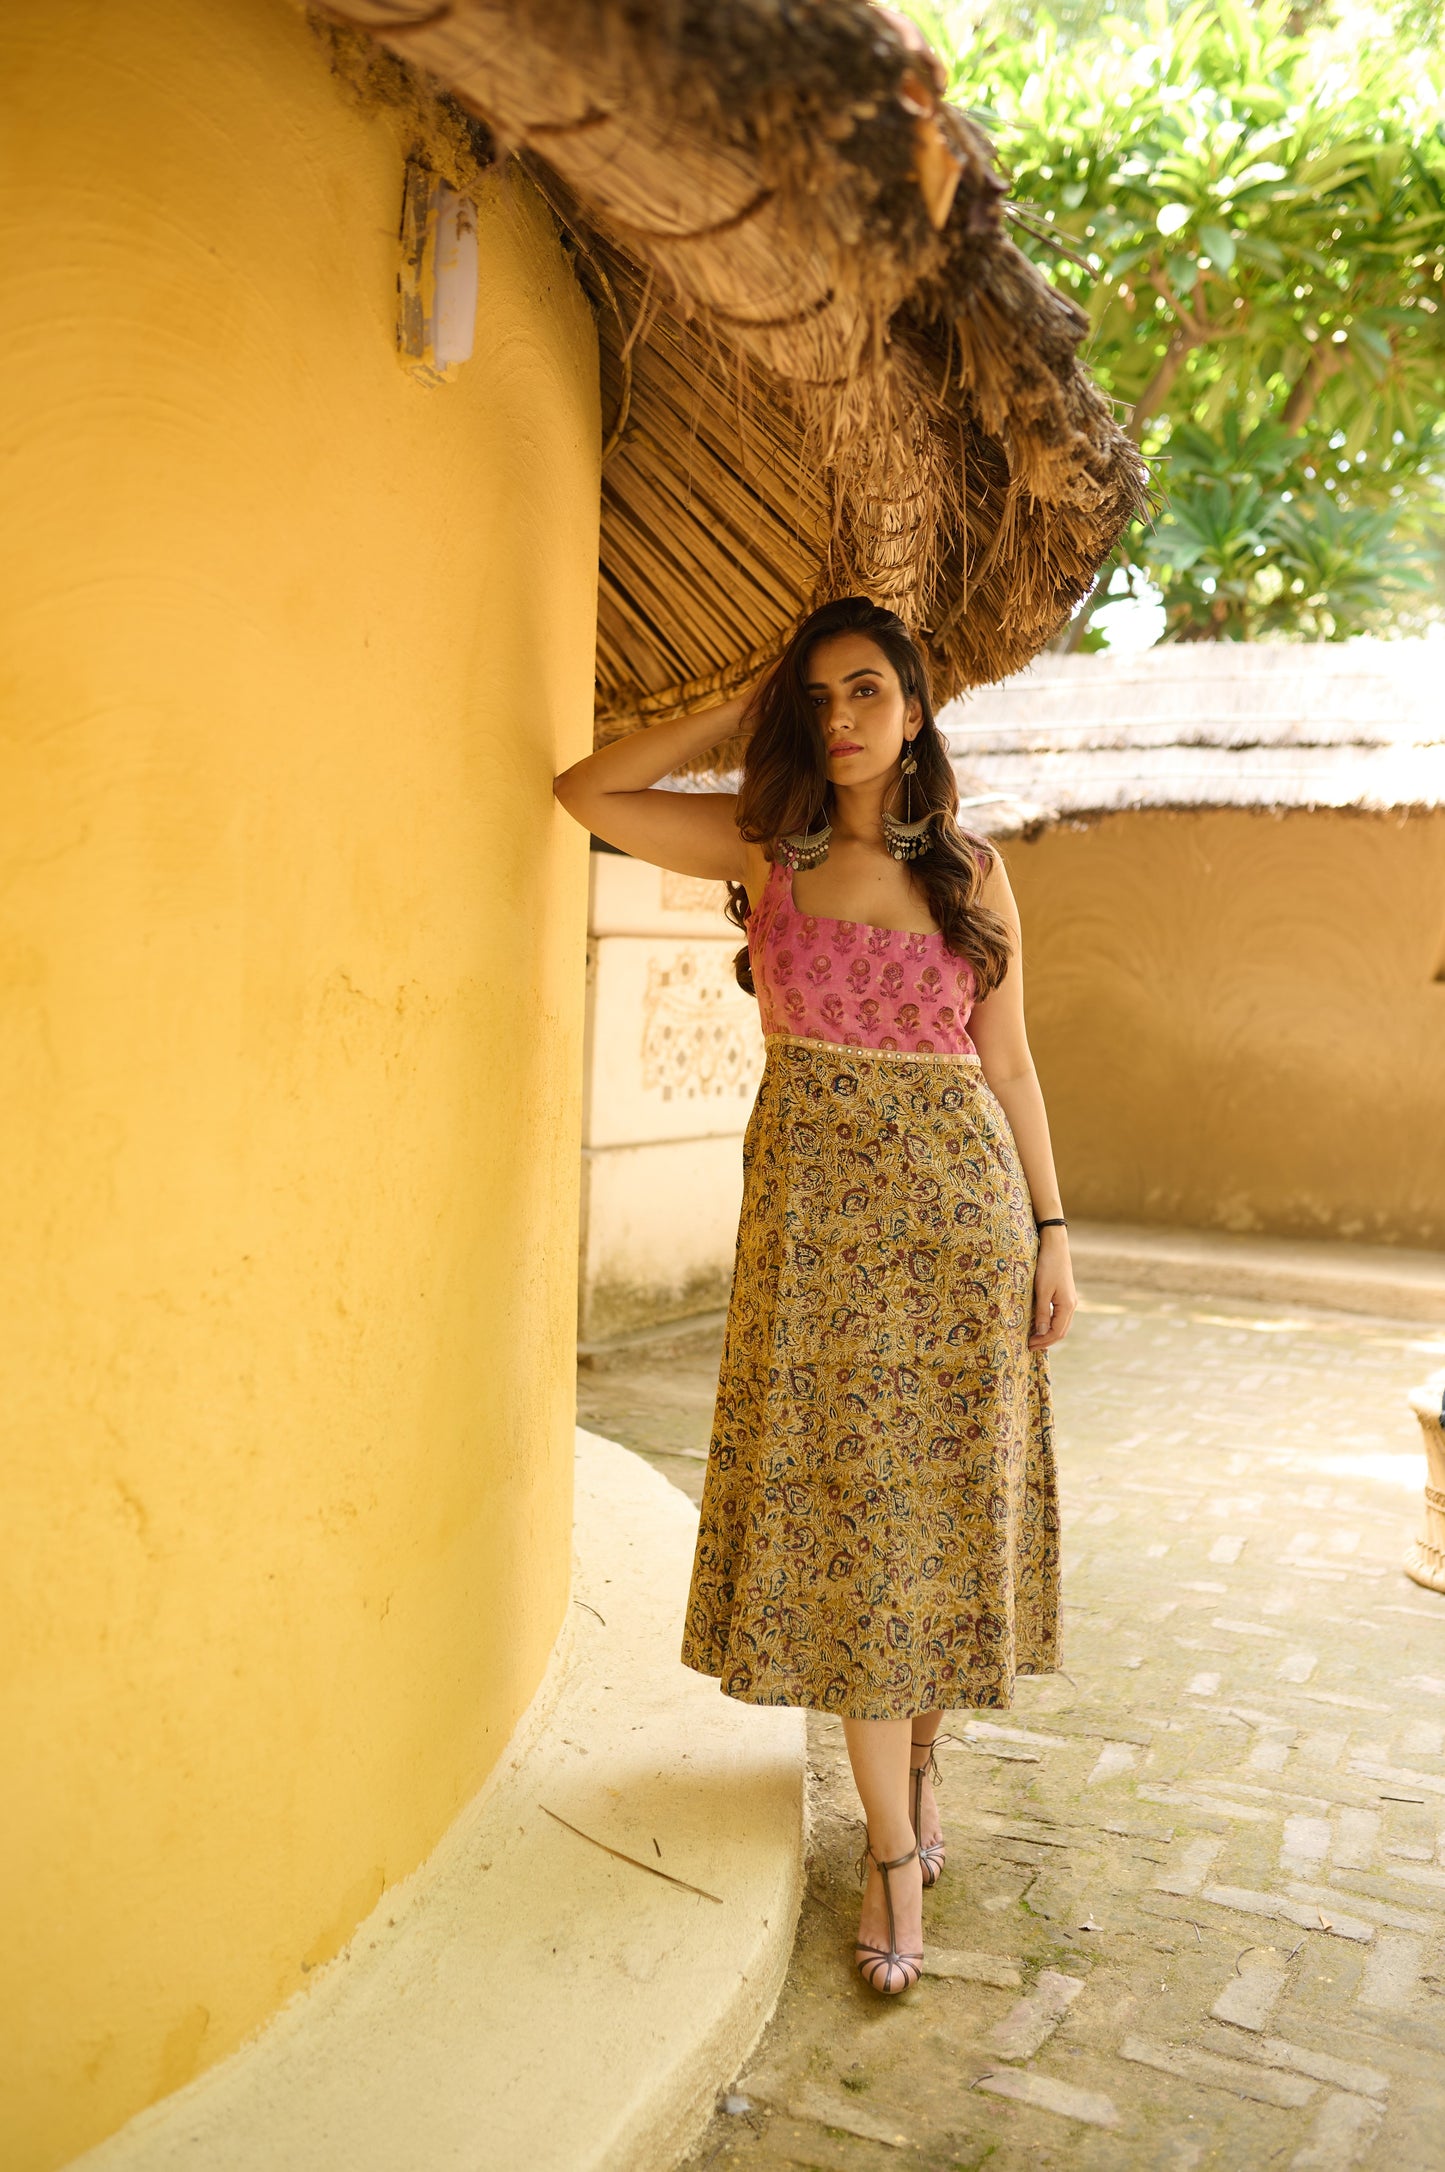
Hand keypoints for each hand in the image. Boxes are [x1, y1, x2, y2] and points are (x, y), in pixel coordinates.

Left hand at [1028, 1227, 1075, 1349]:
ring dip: (1049, 1334)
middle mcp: (1071, 1305)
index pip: (1057, 1332)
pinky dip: (1051, 1324)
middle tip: (1030, 1346)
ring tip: (1034, 1339)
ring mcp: (1070, 1300)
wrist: (1055, 1246)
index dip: (1043, 1341)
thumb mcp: (1042, 1291)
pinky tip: (1040, 1324)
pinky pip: (1059, 1315)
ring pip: (1061, 1324)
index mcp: (1067, 1306)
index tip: (1029, 1345)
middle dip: (1046, 1341)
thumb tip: (1042, 1333)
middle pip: (1061, 1331)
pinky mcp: (1065, 1295)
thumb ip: (1043, 1313)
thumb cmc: (1047, 1266)